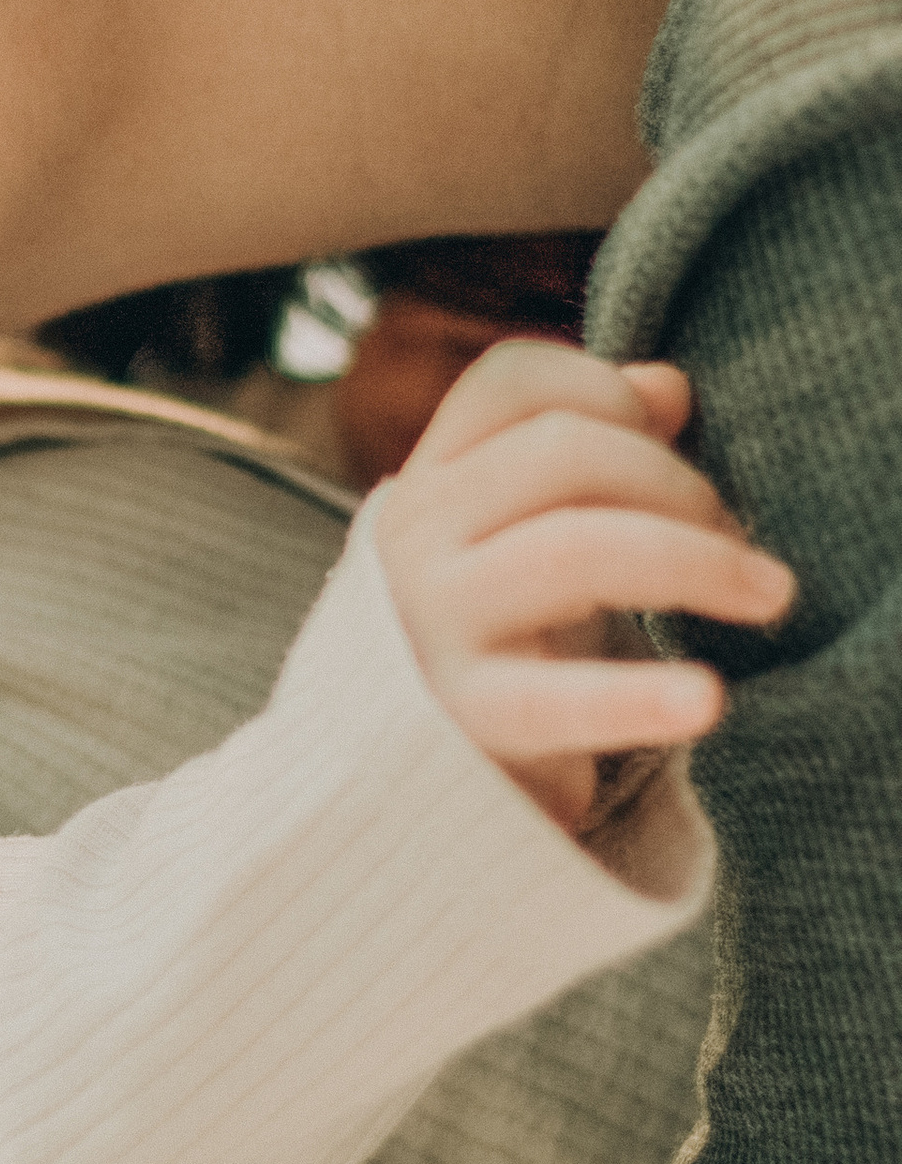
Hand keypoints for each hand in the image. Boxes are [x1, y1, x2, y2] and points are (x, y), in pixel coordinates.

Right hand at [372, 340, 792, 831]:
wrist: (396, 782)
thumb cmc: (491, 639)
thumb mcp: (520, 534)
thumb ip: (584, 449)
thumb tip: (668, 384)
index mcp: (427, 481)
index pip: (511, 382)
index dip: (607, 392)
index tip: (667, 441)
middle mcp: (415, 537)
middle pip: (561, 451)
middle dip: (677, 480)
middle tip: (738, 536)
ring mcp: (432, 625)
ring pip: (577, 547)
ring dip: (697, 560)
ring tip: (768, 595)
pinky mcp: (464, 720)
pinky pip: (558, 698)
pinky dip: (640, 697)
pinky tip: (705, 699)